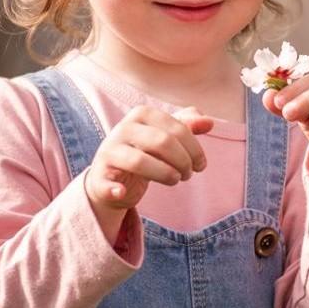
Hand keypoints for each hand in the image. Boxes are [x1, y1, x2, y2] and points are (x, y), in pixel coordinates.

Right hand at [84, 104, 213, 212]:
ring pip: (139, 162)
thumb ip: (187, 126)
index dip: (194, 148)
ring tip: (175, 181)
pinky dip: (115, 190)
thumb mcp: (166, 136)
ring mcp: (108, 152)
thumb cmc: (145, 152)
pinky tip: (123, 193)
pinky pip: (106, 183)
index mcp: (141, 114)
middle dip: (183, 161)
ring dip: (165, 175)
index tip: (201, 165)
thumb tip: (209, 121)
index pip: (175, 128)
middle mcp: (122, 128)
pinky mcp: (99, 176)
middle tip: (188, 175)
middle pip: (161, 142)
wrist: (111, 177)